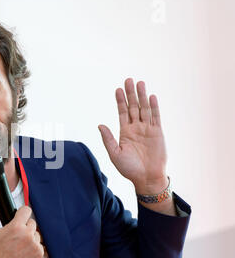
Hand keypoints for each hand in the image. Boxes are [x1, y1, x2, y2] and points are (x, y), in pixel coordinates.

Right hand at [0, 196, 43, 257]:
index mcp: (16, 227)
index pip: (26, 210)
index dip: (22, 213)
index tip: (19, 216)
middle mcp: (27, 235)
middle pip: (31, 222)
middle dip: (24, 227)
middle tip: (15, 235)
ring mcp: (35, 245)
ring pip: (36, 234)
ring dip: (29, 237)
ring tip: (18, 245)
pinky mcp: (39, 254)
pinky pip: (39, 245)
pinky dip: (33, 248)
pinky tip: (23, 252)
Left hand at [98, 78, 167, 192]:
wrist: (146, 178)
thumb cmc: (129, 168)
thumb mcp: (114, 153)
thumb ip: (108, 139)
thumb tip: (99, 124)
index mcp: (125, 132)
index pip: (122, 112)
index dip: (120, 101)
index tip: (118, 90)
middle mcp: (136, 128)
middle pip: (133, 107)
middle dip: (131, 94)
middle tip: (128, 80)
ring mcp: (147, 129)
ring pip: (144, 109)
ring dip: (142, 96)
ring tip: (140, 83)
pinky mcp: (158, 133)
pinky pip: (156, 117)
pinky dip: (154, 107)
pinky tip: (151, 97)